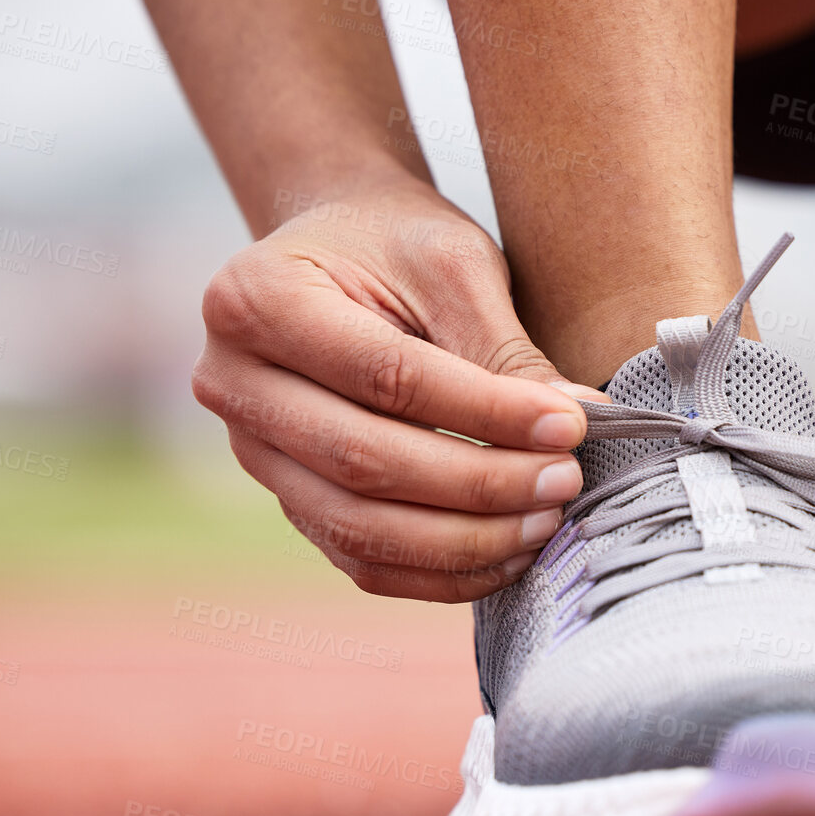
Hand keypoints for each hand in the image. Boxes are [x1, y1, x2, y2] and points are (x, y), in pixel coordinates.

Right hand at [191, 175, 604, 600]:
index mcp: (256, 300)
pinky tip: (511, 553)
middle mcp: (232, 385)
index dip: (485, 412)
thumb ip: (504, 349)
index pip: (386, 377)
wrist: (341, 250)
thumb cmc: (397, 244)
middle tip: (566, 481)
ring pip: (359, 528)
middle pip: (364, 462)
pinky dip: (440, 571)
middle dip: (479, 484)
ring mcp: (252, 454)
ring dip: (464, 541)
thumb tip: (582, 422)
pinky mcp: (289, 500)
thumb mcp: (453, 265)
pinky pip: (361, 560)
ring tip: (547, 521)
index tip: (570, 426)